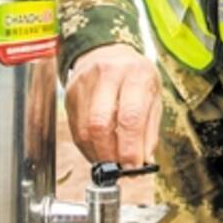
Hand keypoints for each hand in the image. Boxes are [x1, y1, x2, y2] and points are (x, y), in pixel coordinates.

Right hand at [65, 44, 160, 165]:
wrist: (108, 52)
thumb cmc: (135, 76)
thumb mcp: (153, 96)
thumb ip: (149, 131)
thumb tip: (143, 163)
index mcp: (135, 73)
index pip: (130, 117)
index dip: (130, 148)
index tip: (133, 168)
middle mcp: (108, 74)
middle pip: (101, 124)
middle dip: (110, 155)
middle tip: (119, 170)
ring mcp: (84, 83)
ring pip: (84, 130)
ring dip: (97, 154)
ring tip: (110, 162)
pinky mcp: (69, 94)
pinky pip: (75, 129)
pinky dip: (87, 148)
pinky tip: (98, 151)